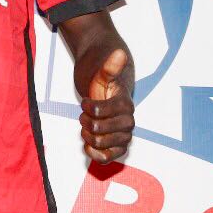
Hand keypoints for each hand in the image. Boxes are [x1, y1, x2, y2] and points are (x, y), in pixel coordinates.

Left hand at [79, 48, 134, 163]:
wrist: (105, 91)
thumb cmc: (103, 81)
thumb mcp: (103, 72)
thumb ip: (110, 66)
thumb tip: (119, 53)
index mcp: (125, 104)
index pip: (100, 112)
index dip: (87, 108)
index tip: (85, 101)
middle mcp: (127, 122)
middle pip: (100, 133)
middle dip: (87, 123)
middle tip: (84, 114)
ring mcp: (123, 136)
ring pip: (102, 146)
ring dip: (88, 137)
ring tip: (87, 126)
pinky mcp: (117, 147)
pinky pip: (107, 159)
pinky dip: (95, 154)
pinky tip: (88, 145)